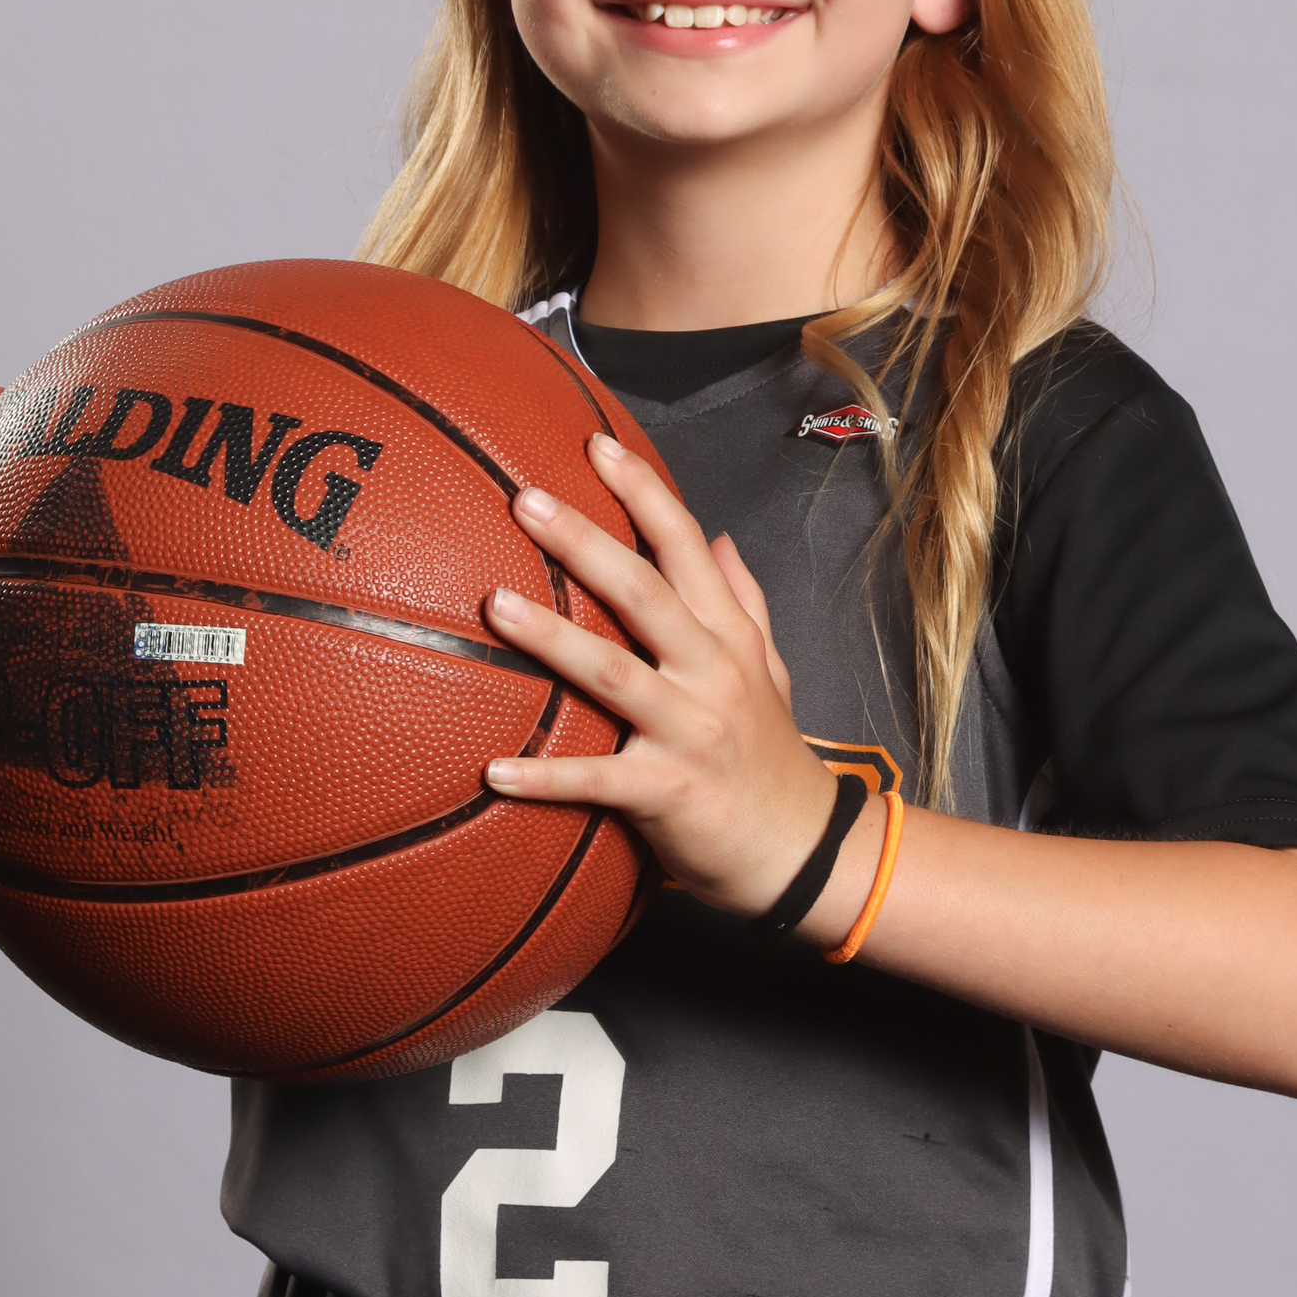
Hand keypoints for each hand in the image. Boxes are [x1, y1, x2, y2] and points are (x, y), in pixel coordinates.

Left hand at [482, 433, 842, 914]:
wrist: (803, 851)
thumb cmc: (772, 757)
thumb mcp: (770, 669)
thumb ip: (742, 601)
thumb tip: (720, 536)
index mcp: (729, 636)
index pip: (685, 546)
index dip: (643, 492)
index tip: (596, 445)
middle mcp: (713, 672)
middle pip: (644, 592)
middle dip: (585, 542)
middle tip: (527, 501)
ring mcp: (691, 730)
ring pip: (615, 673)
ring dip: (552, 638)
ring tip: (494, 606)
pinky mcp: (669, 791)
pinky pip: (598, 780)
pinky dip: (545, 777)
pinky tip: (493, 771)